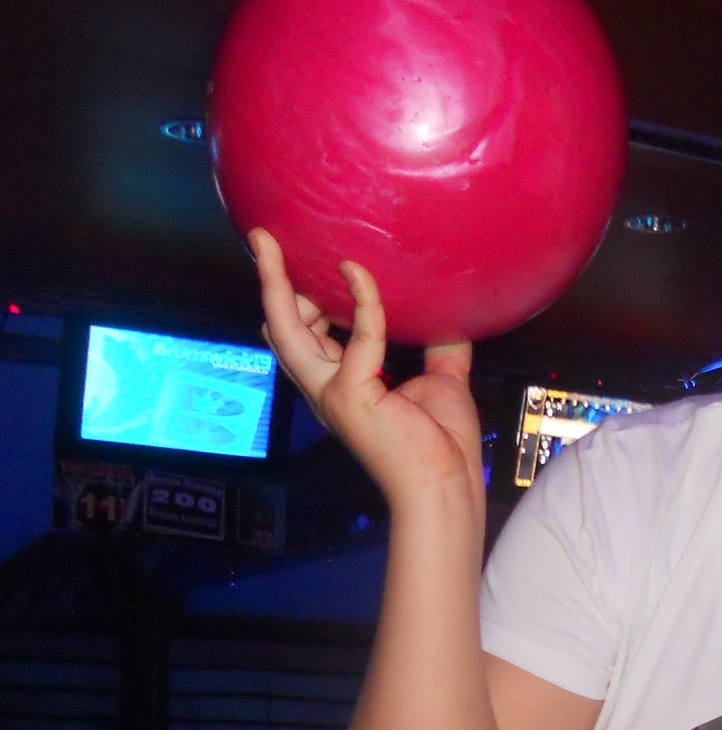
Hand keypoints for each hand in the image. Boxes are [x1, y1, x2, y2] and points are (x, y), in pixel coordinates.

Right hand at [252, 229, 483, 521]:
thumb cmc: (443, 447)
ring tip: (271, 244)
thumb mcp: (441, 383)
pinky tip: (358, 272)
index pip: (305, 339)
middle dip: (270, 284)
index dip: (295, 303)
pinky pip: (359, 335)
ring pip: (288, 331)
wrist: (446, 489)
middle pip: (282, 330)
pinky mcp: (353, 395)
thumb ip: (439, 348)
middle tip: (264, 240)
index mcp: (343, 388)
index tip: (297, 267)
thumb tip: (449, 315)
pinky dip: (363, 300)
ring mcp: (334, 393)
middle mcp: (327, 390)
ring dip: (277, 284)